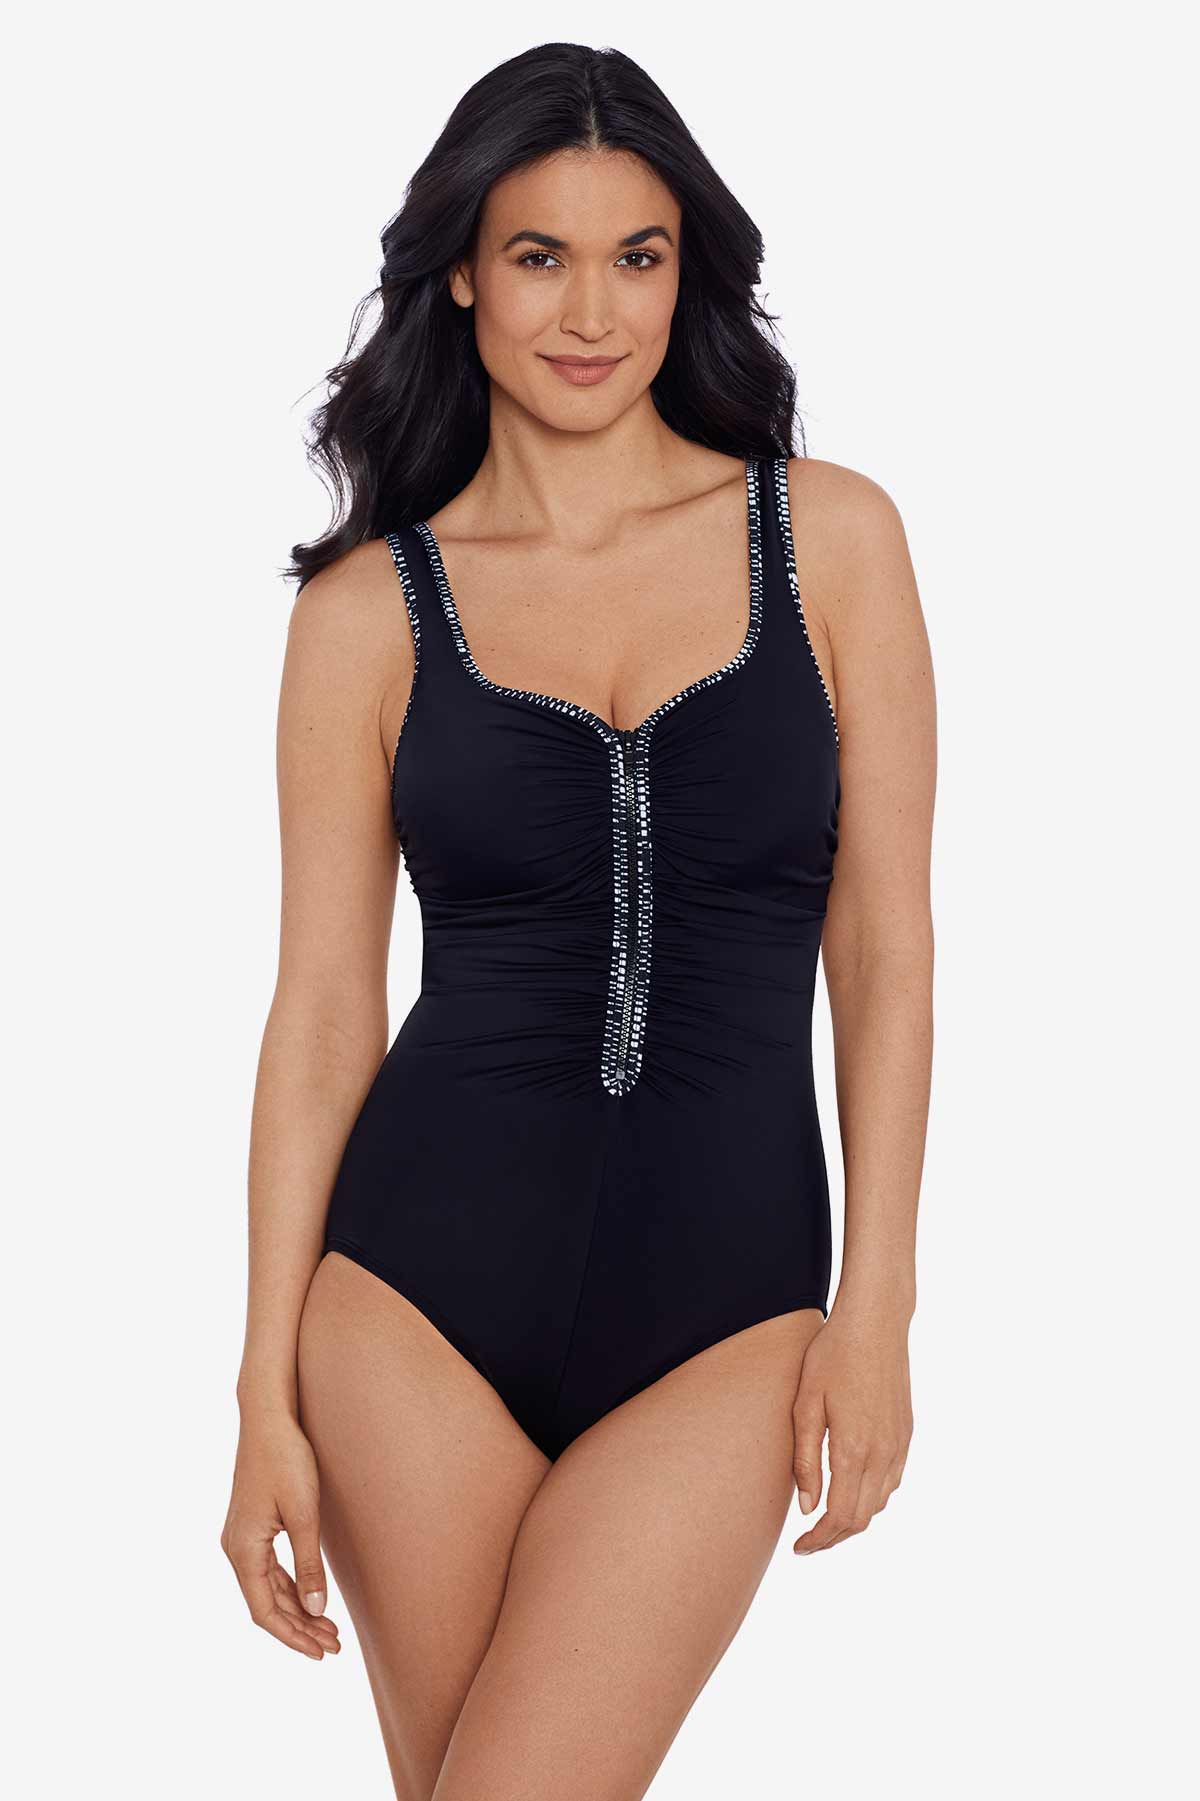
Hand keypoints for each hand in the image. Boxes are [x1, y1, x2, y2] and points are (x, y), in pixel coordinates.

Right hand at [220, 1408, 341, 1658]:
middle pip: (266, 1603)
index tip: (321, 1653)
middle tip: (335, 1645)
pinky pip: (268, 1569)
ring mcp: (241, 1537)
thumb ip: (309, 1563)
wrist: (267, 1416)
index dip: (292, 1636)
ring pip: (268, 1588)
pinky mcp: (251, 1527)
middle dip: (300, 1626)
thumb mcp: (304, 1512)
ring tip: (329, 1628)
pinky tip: (311, 1596)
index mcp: (242, 1549)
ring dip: (297, 1608)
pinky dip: (291, 1587)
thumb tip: (316, 1609)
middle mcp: (235, 1548)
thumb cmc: (286, 1458)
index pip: (264, 1611)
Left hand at [791, 1303, 912, 1553]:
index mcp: (854, 1449)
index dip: (820, 1539)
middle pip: (862, 1518)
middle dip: (835, 1537)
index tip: (800, 1547)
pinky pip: (893, 1481)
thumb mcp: (805, 1404)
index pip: (840, 1516)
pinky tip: (853, 1489)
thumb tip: (807, 1507)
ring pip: (880, 1503)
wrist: (875, 1322)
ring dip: (854, 1519)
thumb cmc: (832, 1356)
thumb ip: (805, 1459)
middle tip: (808, 1541)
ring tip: (826, 1519)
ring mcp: (899, 1444)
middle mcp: (883, 1454)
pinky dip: (873, 1497)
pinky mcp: (906, 1433)